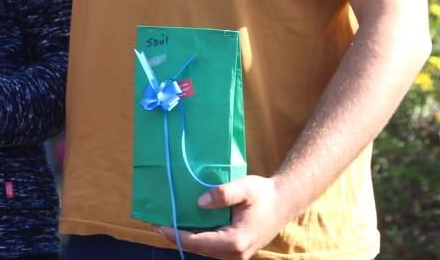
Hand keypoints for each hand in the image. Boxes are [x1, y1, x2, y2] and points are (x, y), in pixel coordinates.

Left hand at [156, 175, 289, 259]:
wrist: (283, 202)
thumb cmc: (264, 194)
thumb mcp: (244, 187)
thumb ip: (223, 194)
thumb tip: (199, 202)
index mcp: (236, 241)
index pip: (198, 242)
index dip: (176, 235)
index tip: (158, 225)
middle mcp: (235, 253)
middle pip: (198, 249)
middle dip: (176, 238)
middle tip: (156, 225)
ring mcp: (236, 254)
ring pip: (204, 251)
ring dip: (186, 240)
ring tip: (166, 225)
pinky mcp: (236, 250)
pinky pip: (211, 247)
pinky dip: (197, 239)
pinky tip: (186, 227)